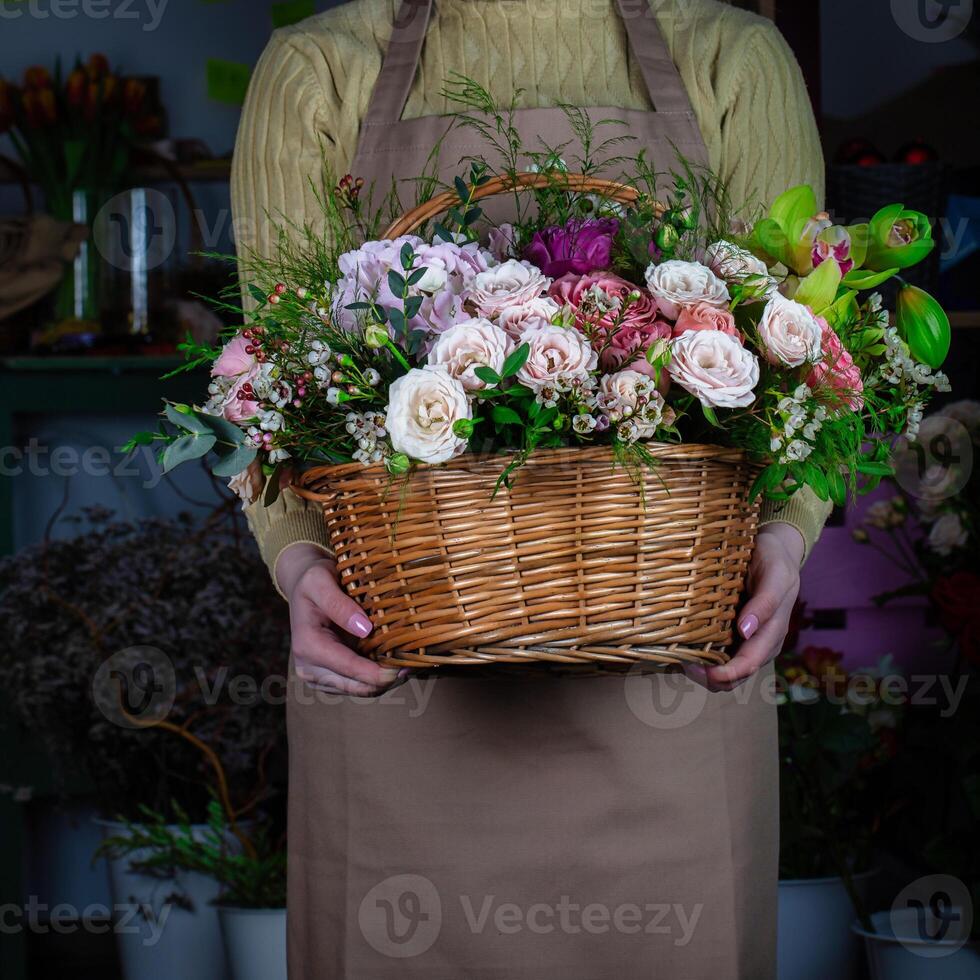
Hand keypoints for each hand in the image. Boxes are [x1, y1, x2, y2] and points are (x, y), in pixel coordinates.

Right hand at [277, 543, 400, 695]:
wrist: (304, 587)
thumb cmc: (313, 580)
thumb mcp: (320, 580)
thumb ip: (339, 604)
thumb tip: (364, 629)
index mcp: (307, 645)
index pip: (347, 667)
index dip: (376, 672)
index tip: (402, 668)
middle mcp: (309, 667)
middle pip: (356, 686)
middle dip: (385, 680)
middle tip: (412, 666)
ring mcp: (318, 676)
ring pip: (360, 690)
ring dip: (384, 681)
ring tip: (406, 665)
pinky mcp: (329, 678)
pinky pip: (358, 685)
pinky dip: (377, 678)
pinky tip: (393, 664)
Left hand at [691, 522, 803, 692]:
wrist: (775, 552)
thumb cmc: (775, 562)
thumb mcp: (776, 576)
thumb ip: (765, 603)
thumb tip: (746, 631)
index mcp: (773, 633)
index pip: (748, 665)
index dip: (724, 674)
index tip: (698, 668)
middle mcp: (760, 643)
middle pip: (734, 677)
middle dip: (709, 677)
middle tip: (681, 664)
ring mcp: (747, 641)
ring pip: (725, 671)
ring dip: (703, 672)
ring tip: (679, 658)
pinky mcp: (735, 634)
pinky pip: (719, 656)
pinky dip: (703, 659)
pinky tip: (684, 649)